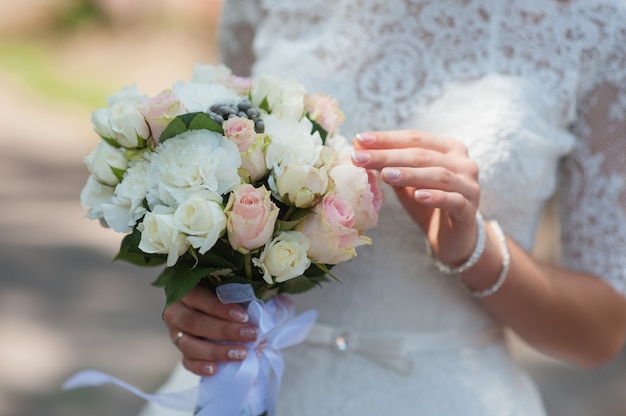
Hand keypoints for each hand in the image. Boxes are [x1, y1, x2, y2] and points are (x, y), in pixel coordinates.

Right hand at [162, 285, 257, 375]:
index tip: (244, 316)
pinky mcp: (182, 351)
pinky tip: (215, 370)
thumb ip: (260, 293)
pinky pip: (186, 362)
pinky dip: (199, 367)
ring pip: (188, 344)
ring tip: (241, 354)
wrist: (220, 314)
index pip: (198, 297)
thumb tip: (285, 301)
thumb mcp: (242, 290)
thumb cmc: (231, 297)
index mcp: (187, 289)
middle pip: (193, 322)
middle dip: (224, 330)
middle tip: (251, 335)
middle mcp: (176, 310)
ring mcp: (176, 333)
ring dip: (215, 351)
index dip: (220, 307)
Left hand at [351, 130, 480, 265]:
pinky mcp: (469, 210)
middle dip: (389, 156)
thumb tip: (357, 144)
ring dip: (410, 174)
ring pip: (438, 175)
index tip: (359, 140)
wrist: (452, 238)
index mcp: (448, 148)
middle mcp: (463, 162)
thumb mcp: (404, 182)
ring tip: (385, 175)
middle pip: (422, 155)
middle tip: (361, 158)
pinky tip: (418, 196)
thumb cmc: (427, 203)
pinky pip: (453, 200)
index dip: (387, 138)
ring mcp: (469, 185)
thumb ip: (387, 164)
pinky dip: (435, 197)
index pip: (414, 138)